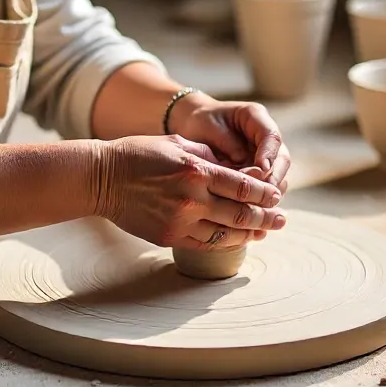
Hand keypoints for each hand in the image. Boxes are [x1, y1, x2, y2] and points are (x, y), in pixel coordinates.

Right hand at [94, 135, 285, 251]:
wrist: (103, 178)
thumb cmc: (140, 154)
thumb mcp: (179, 142)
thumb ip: (209, 156)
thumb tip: (238, 170)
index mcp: (196, 169)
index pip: (243, 186)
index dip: (264, 194)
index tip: (276, 196)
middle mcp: (192, 197)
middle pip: (241, 214)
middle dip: (266, 217)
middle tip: (282, 219)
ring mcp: (181, 220)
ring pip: (227, 233)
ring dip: (250, 233)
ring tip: (265, 231)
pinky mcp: (170, 236)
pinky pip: (206, 244)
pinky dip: (225, 242)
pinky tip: (236, 239)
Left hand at [167, 95, 290, 193]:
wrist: (192, 126)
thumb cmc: (200, 122)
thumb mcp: (208, 126)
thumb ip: (227, 143)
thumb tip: (245, 163)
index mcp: (256, 118)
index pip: (272, 136)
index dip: (269, 154)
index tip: (263, 169)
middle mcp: (266, 138)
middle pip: (282, 160)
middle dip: (271, 179)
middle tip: (256, 193)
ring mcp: (266, 157)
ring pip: (278, 179)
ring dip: (266, 193)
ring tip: (249, 204)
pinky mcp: (260, 175)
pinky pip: (266, 190)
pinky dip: (258, 200)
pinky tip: (246, 211)